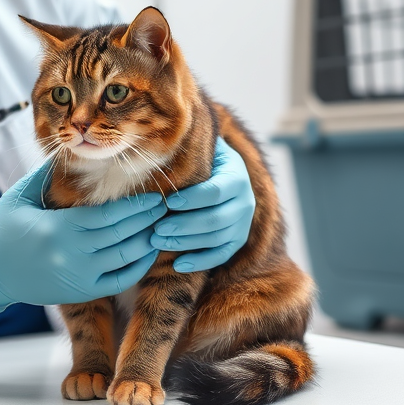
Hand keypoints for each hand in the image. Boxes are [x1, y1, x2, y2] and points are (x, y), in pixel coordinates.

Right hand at [0, 164, 163, 316]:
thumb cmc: (3, 227)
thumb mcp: (21, 194)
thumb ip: (50, 173)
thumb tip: (78, 146)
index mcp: (56, 230)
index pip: (108, 216)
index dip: (135, 206)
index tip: (154, 193)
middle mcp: (70, 257)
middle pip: (122, 235)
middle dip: (148, 219)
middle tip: (168, 204)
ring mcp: (77, 278)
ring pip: (125, 258)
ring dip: (148, 240)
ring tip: (164, 223)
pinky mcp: (80, 293)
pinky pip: (119, 281)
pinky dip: (138, 266)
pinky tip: (149, 249)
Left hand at [150, 138, 255, 272]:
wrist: (224, 175)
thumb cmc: (204, 160)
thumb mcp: (203, 150)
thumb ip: (190, 148)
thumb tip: (165, 139)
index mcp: (237, 176)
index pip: (216, 191)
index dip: (192, 198)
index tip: (168, 200)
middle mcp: (246, 202)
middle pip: (216, 219)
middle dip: (184, 225)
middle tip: (157, 228)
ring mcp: (243, 224)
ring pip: (216, 239)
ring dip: (186, 243)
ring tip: (158, 241)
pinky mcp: (237, 241)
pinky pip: (220, 255)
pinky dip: (200, 261)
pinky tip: (177, 265)